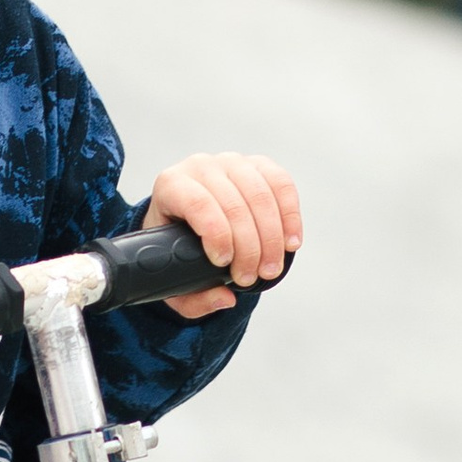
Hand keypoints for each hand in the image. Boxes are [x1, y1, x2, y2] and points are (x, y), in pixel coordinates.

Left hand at [142, 152, 300, 317]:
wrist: (185, 221)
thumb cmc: (176, 249)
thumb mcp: (172, 278)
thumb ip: (192, 298)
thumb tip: (225, 298)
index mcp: (171, 185)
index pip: (198, 203)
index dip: (217, 234)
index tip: (224, 263)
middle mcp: (200, 166)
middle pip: (234, 204)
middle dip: (248, 247)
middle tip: (251, 278)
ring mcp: (231, 163)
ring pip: (260, 195)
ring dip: (271, 237)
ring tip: (271, 268)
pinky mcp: (258, 166)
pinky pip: (281, 184)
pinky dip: (290, 216)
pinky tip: (290, 243)